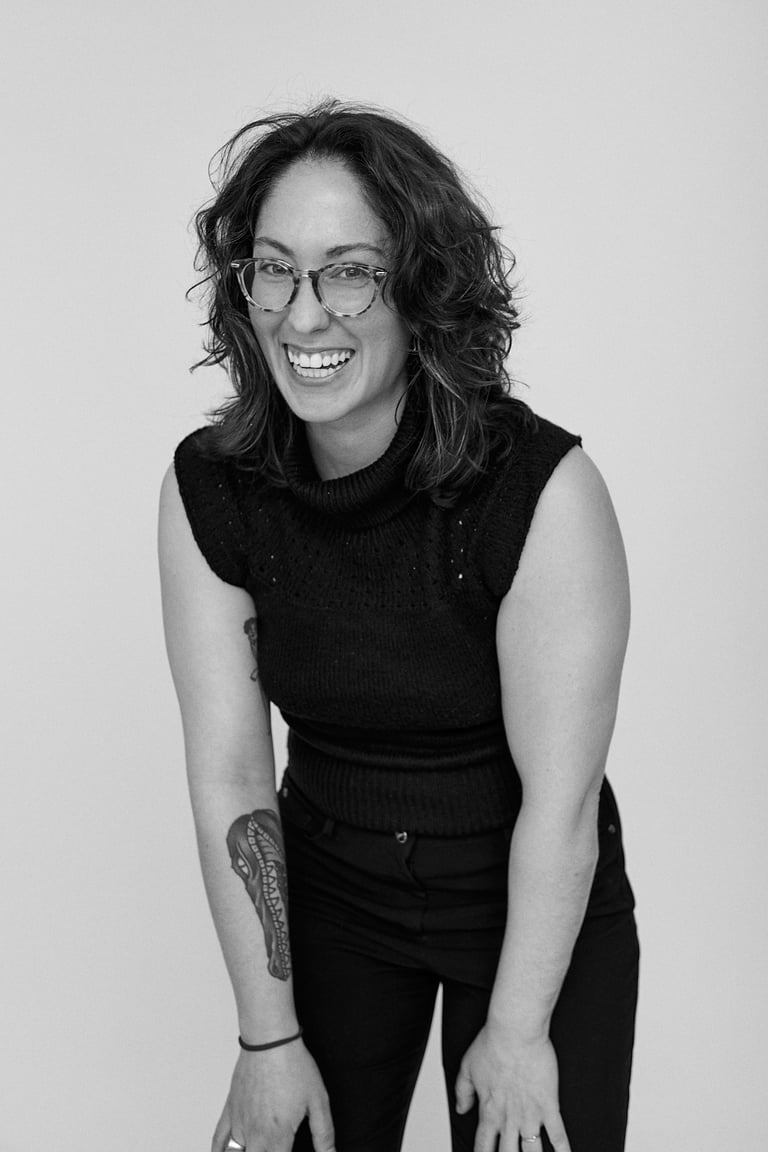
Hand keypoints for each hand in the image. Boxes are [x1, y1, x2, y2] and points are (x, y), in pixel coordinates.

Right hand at [212, 1040, 334, 1151]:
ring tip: (257, 1150)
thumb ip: (324, 1134)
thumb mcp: (318, 1101)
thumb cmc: (294, 1066)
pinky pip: (218, 1140)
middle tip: (276, 1150)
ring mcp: (239, 1124)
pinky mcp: (230, 1110)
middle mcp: (255, 1135)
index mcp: (278, 1137)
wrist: (270, 1040)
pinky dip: (219, 1151)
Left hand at [455, 1024, 570, 1151]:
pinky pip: (558, 1135)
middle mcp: (509, 1119)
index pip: (483, 1147)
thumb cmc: (492, 1044)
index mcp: (489, 1111)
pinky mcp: (549, 1106)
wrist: (515, 1031)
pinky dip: (563, 1150)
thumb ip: (463, 1092)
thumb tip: (461, 1109)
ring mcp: (530, 1115)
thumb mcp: (468, 1067)